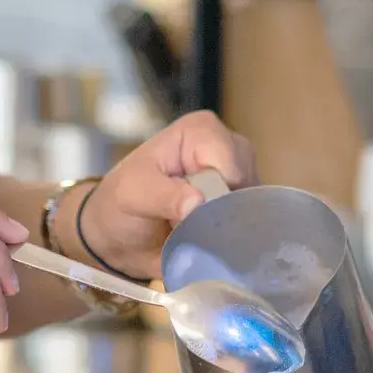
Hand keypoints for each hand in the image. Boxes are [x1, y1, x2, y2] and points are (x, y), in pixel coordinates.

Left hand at [72, 111, 254, 281]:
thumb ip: (163, 196)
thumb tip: (197, 203)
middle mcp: (227, 147)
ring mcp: (238, 178)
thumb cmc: (120, 205)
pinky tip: (212, 241)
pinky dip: (236, 235)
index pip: (229, 160)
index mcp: (201, 130)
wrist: (119, 240)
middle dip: (226, 209)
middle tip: (194, 225)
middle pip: (248, 181)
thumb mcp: (133, 195)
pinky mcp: (240, 206)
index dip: (217, 190)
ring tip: (199, 233)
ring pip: (254, 205)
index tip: (192, 210)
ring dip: (230, 225)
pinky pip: (253, 222)